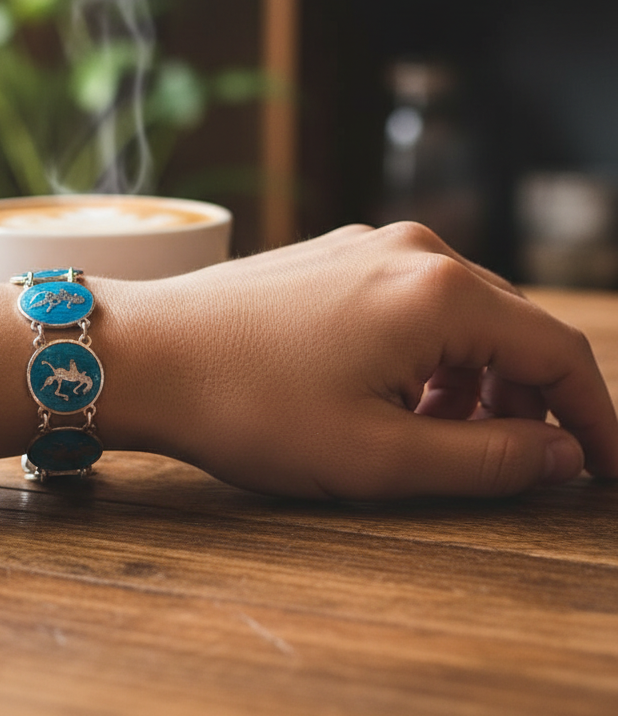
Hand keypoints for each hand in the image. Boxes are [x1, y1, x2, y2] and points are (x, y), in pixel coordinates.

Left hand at [103, 223, 617, 499]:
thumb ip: (487, 460)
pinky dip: (425, 353)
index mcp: (439, 291)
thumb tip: (560, 455)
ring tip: (435, 438)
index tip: (601, 471)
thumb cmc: (248, 406)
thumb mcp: (378, 458)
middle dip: (527, 402)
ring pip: (461, 315)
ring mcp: (367, 244)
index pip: (558, 354)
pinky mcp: (332, 254)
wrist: (144, 352)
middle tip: (511, 465)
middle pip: (512, 329)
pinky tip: (390, 395)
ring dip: (471, 380)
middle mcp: (412, 249)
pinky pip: (410, 301)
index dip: (595, 420)